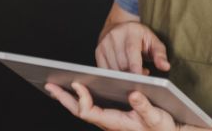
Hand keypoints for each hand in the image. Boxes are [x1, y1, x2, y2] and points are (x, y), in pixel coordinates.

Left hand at [45, 82, 179, 130]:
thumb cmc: (162, 127)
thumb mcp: (156, 117)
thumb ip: (144, 107)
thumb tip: (133, 94)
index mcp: (115, 122)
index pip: (88, 112)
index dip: (80, 99)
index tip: (77, 84)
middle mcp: (107, 122)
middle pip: (79, 110)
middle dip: (63, 98)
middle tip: (49, 85)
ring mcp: (107, 119)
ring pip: (83, 109)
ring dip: (68, 98)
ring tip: (55, 86)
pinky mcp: (111, 116)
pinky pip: (90, 107)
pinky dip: (80, 98)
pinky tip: (76, 90)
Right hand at [96, 22, 170, 74]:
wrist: (119, 26)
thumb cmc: (139, 36)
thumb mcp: (153, 41)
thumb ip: (160, 54)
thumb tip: (165, 67)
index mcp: (131, 32)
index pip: (132, 51)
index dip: (135, 66)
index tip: (140, 79)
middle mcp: (115, 36)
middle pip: (122, 63)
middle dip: (132, 74)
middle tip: (142, 74)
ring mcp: (104, 43)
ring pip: (113, 68)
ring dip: (123, 76)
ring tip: (133, 71)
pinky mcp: (98, 51)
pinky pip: (104, 70)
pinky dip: (114, 76)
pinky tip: (122, 72)